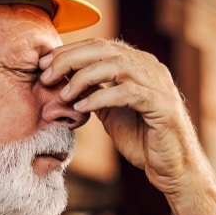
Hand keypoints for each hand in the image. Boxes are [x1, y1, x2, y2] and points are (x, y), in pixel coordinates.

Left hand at [38, 40, 208, 195]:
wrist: (172, 168)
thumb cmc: (144, 140)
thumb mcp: (112, 113)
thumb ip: (95, 94)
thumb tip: (63, 84)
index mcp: (138, 64)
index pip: (100, 46)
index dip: (69, 51)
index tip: (44, 64)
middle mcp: (150, 67)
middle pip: (105, 50)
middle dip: (70, 59)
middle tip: (46, 74)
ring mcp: (158, 84)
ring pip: (115, 66)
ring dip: (83, 77)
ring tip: (64, 94)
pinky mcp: (162, 104)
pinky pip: (127, 92)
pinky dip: (102, 97)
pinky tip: (82, 107)